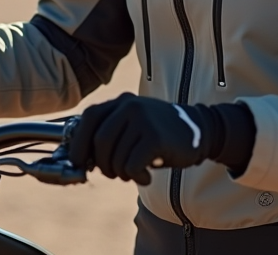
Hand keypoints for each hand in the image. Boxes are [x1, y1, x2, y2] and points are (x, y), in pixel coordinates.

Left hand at [67, 93, 207, 184]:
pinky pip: (131, 165)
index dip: (78, 142)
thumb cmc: (159, 134)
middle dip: (102, 164)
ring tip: (135, 172)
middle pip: (100, 141)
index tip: (78, 161)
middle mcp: (130, 106)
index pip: (89, 117)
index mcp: (121, 101)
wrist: (199, 130)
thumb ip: (109, 134)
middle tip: (113, 173)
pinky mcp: (155, 136)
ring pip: (116, 157)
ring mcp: (143, 119)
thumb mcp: (133, 125)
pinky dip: (136, 177)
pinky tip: (146, 176)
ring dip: (122, 173)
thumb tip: (80, 159)